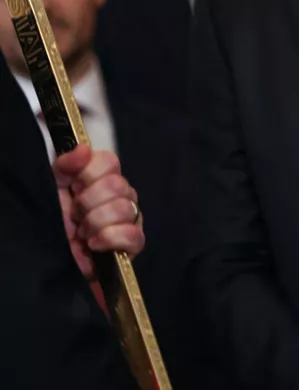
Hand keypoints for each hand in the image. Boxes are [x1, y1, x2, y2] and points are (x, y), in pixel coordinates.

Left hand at [53, 145, 143, 278]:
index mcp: (102, 178)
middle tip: (75, 217)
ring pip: (124, 208)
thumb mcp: (51, 191)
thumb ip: (64, 166)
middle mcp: (121, 194)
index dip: (89, 174)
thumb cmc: (53, 225)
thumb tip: (84, 148)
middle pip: (116, 185)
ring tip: (83, 234)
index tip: (73, 188)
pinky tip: (95, 245)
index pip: (109, 161)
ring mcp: (131, 217)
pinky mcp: (134, 243)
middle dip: (87, 204)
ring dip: (95, 223)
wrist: (53, 263)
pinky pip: (133, 234)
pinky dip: (110, 238)